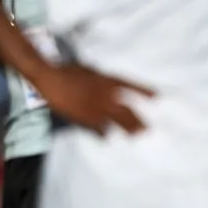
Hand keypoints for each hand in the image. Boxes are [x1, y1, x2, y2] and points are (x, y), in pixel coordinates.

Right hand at [31, 63, 152, 134]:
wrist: (51, 79)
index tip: (157, 97)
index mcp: (107, 81)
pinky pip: (98, 127)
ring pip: (115, 120)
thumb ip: (102, 80)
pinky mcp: (84, 117)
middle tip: (148, 130)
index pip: (130, 86)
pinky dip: (103, 132)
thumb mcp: (90, 70)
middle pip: (126, 109)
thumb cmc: (68, 71)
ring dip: (126, 128)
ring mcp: (95, 107)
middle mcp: (105, 95)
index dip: (143, 91)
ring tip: (135, 136)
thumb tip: (112, 88)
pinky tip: (108, 137)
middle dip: (137, 120)